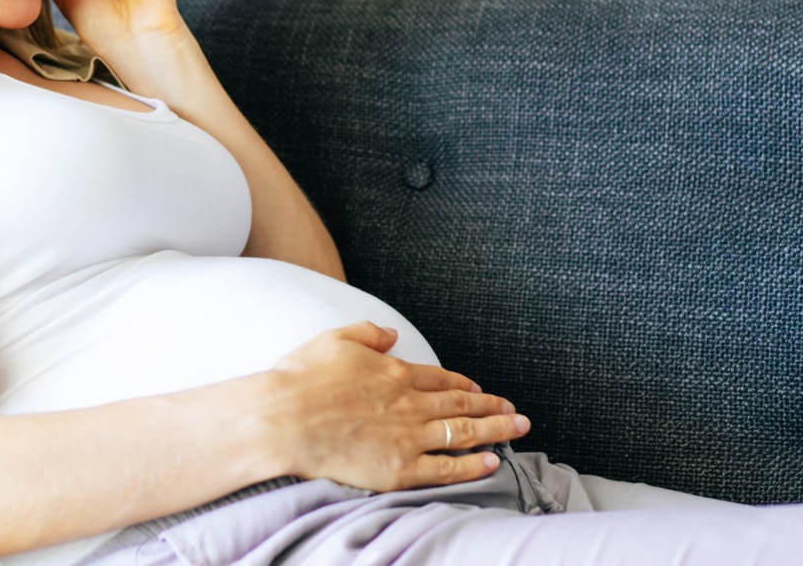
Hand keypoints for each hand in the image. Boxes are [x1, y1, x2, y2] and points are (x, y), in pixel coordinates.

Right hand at [259, 322, 529, 491]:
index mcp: (395, 372)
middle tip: (516, 412)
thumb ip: (367, 333)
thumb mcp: (335, 339)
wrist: (285, 419)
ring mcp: (408, 437)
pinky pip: (447, 468)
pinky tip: (492, 464)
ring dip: (496, 432)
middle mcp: (409, 403)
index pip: (441, 379)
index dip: (465, 385)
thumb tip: (389, 332)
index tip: (482, 390)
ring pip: (464, 434)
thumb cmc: (302, 379)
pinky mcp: (400, 468)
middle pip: (462, 406)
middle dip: (493, 408)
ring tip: (517, 431)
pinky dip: (473, 466)